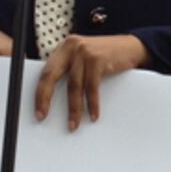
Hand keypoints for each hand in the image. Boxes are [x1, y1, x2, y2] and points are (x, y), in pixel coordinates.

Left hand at [34, 34, 150, 129]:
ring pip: (74, 85)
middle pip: (52, 76)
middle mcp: (71, 46)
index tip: (39, 111)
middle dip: (46, 99)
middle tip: (43, 117)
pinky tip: (93, 115)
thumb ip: (69, 70)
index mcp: (64, 48)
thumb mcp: (82, 59)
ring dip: (74, 108)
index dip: (40, 93)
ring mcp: (84, 51)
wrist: (131, 47)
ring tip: (73, 124)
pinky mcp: (98, 58)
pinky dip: (92, 104)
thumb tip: (53, 99)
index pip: (45, 72)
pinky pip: (91, 87)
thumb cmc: (105, 56)